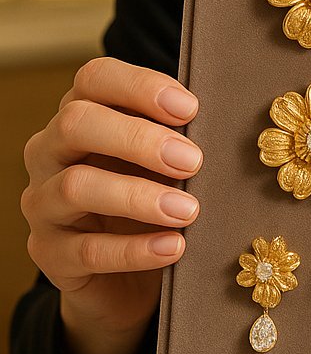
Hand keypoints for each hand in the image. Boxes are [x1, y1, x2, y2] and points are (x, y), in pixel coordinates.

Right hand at [21, 57, 202, 353]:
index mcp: (84, 113)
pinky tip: (173, 247)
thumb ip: (182, 137)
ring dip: (138, 196)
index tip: (191, 108)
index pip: (95, 78)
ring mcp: (43, 203)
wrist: (126, 275)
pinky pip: (85, 250)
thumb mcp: (168, 160)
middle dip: (138, 138)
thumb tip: (225, 126)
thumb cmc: (156, 195)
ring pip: (75, 186)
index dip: (141, 86)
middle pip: (77, 123)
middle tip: (193, 160)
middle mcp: (52, 151)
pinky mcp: (49, 254)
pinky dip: (134, 249)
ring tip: (189, 210)